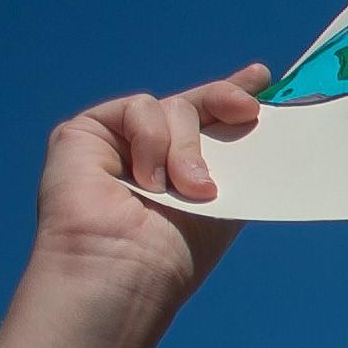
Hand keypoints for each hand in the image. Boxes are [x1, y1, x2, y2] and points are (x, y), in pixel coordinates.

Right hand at [36, 71, 266, 303]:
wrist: (125, 270)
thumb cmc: (174, 251)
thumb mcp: (224, 197)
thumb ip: (239, 157)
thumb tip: (262, 118)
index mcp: (183, 168)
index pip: (209, 121)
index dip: (232, 94)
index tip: (261, 77)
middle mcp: (150, 151)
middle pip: (195, 104)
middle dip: (224, 100)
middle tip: (249, 110)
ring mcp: (118, 141)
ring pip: (173, 107)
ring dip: (187, 149)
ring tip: (191, 190)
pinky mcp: (85, 132)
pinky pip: (140, 109)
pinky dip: (153, 140)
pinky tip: (149, 180)